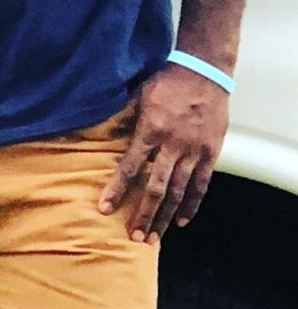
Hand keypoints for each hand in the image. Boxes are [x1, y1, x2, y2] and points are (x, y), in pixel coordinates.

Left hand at [98, 65, 228, 240]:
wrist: (204, 72)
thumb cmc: (166, 82)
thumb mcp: (136, 97)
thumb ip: (120, 119)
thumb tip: (96, 133)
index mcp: (151, 132)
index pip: (130, 168)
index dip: (116, 190)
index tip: (105, 209)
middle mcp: (173, 146)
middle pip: (157, 188)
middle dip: (144, 214)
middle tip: (134, 236)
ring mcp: (195, 151)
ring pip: (180, 192)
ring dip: (166, 216)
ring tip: (155, 237)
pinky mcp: (212, 153)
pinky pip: (202, 185)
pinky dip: (192, 205)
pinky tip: (181, 221)